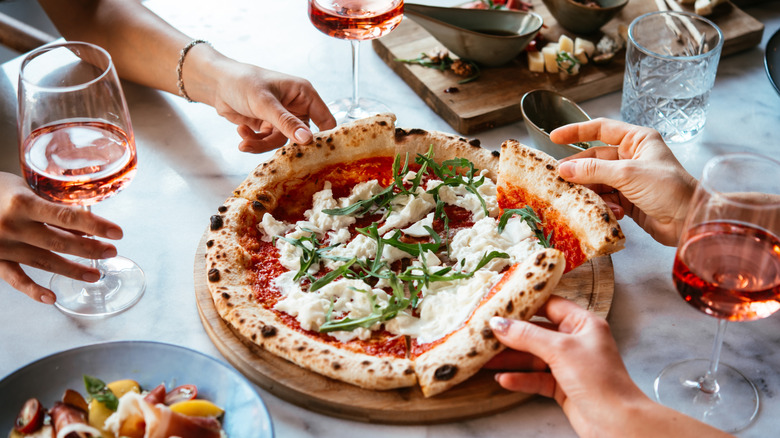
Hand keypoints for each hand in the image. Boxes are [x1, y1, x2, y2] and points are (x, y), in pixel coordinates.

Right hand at [0, 173, 122, 303]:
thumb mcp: (23, 189)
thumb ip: (50, 207)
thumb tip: (84, 223)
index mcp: (22, 203)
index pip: (67, 216)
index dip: (95, 225)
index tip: (117, 232)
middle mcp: (12, 226)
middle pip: (59, 242)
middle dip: (90, 249)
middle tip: (111, 252)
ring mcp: (1, 245)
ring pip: (43, 261)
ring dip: (72, 270)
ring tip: (95, 274)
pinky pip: (15, 278)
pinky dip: (33, 290)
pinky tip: (51, 297)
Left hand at [211, 61, 336, 152]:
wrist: (216, 83)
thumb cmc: (242, 82)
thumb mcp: (265, 103)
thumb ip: (286, 122)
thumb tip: (307, 139)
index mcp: (304, 95)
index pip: (326, 120)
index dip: (325, 137)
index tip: (318, 155)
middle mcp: (296, 107)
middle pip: (302, 137)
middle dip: (285, 146)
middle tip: (277, 157)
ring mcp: (282, 118)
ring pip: (281, 143)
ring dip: (262, 144)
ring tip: (244, 141)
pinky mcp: (268, 126)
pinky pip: (267, 143)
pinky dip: (254, 141)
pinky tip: (241, 131)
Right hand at [486, 296, 733, 437]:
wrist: (617, 423)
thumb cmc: (599, 380)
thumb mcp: (559, 350)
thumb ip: (526, 335)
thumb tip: (498, 323)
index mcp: (583, 324)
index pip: (549, 305)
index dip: (524, 304)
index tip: (499, 303)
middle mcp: (576, 342)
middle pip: (537, 333)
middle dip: (511, 335)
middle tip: (485, 334)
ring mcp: (569, 366)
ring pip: (533, 357)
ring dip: (510, 359)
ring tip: (485, 359)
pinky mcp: (563, 387)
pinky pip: (536, 378)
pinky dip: (520, 379)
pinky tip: (503, 380)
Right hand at [550, 118, 696, 245]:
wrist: (689, 220)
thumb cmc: (668, 188)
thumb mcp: (628, 174)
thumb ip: (594, 170)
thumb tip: (564, 169)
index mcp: (637, 140)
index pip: (601, 129)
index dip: (576, 132)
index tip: (554, 137)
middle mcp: (632, 157)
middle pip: (594, 159)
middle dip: (579, 170)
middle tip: (559, 178)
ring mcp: (629, 179)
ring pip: (597, 180)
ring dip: (591, 191)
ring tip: (582, 199)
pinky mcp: (628, 199)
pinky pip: (605, 197)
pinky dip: (603, 204)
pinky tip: (611, 211)